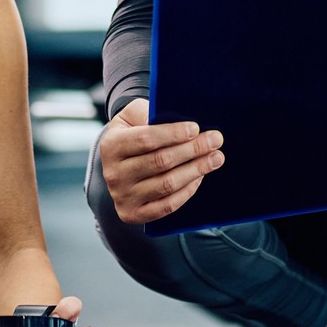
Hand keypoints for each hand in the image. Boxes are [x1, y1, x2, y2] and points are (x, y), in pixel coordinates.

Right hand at [97, 98, 222, 224]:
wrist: (120, 163)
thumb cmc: (133, 133)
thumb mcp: (134, 115)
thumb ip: (149, 113)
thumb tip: (178, 120)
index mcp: (111, 145)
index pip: (145, 139)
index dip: (173, 134)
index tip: (196, 128)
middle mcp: (113, 173)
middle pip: (160, 161)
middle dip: (192, 149)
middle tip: (216, 140)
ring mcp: (122, 196)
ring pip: (167, 184)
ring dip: (196, 170)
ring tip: (215, 158)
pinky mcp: (133, 214)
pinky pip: (167, 205)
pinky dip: (187, 191)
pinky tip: (200, 177)